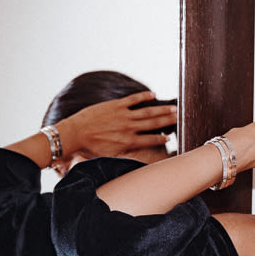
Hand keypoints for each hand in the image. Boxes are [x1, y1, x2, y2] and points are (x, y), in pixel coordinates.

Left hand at [58, 91, 176, 159]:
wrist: (74, 134)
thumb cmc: (90, 148)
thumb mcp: (110, 157)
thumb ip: (126, 155)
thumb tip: (137, 160)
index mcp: (129, 142)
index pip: (151, 140)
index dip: (162, 139)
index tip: (170, 138)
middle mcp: (129, 129)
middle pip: (154, 124)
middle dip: (168, 121)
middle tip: (180, 118)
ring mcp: (123, 115)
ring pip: (147, 112)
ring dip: (162, 110)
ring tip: (174, 108)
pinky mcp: (116, 105)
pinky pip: (133, 99)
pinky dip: (144, 96)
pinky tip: (153, 94)